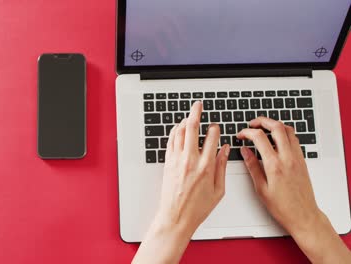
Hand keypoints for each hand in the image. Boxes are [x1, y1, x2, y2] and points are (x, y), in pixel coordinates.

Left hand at [156, 101, 229, 235]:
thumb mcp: (219, 190)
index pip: (212, 137)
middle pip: (192, 127)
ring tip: (189, 116)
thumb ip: (222, 167)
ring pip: (179, 132)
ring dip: (184, 121)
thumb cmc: (197, 208)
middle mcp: (190, 160)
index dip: (215, 128)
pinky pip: (170, 141)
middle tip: (198, 105)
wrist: (176, 217)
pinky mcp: (168, 163)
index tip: (216, 127)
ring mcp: (177, 160)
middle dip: (196, 112)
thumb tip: (225, 149)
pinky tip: (178, 129)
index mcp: (206, 166)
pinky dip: (174, 131)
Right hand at [238, 117, 350, 262]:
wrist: (303, 215)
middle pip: (276, 127)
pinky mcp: (302, 161)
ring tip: (263, 128)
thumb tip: (245, 151)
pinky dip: (284, 133)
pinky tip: (276, 139)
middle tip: (252, 124)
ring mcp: (297, 158)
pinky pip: (294, 139)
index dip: (247, 132)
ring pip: (288, 130)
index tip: (241, 135)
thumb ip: (252, 166)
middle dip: (262, 121)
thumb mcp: (260, 189)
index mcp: (274, 165)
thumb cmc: (282, 207)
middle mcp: (288, 158)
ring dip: (274, 125)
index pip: (259, 138)